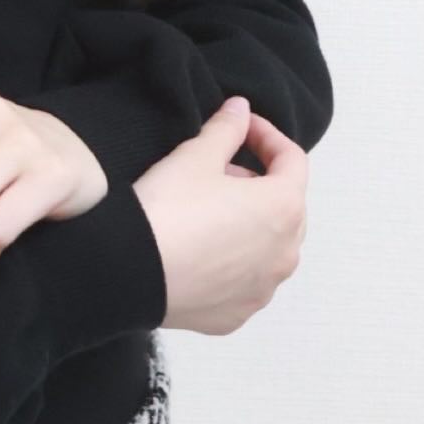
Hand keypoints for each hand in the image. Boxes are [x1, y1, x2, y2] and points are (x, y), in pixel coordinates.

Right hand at [133, 98, 308, 335]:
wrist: (130, 270)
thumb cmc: (170, 208)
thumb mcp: (196, 155)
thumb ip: (226, 128)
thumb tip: (240, 108)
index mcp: (284, 208)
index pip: (293, 160)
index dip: (266, 135)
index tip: (240, 125)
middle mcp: (285, 254)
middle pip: (285, 206)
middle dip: (258, 181)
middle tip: (220, 166)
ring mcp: (263, 290)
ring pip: (268, 247)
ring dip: (249, 223)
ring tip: (207, 208)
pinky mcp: (237, 315)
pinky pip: (245, 280)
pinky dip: (232, 261)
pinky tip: (199, 249)